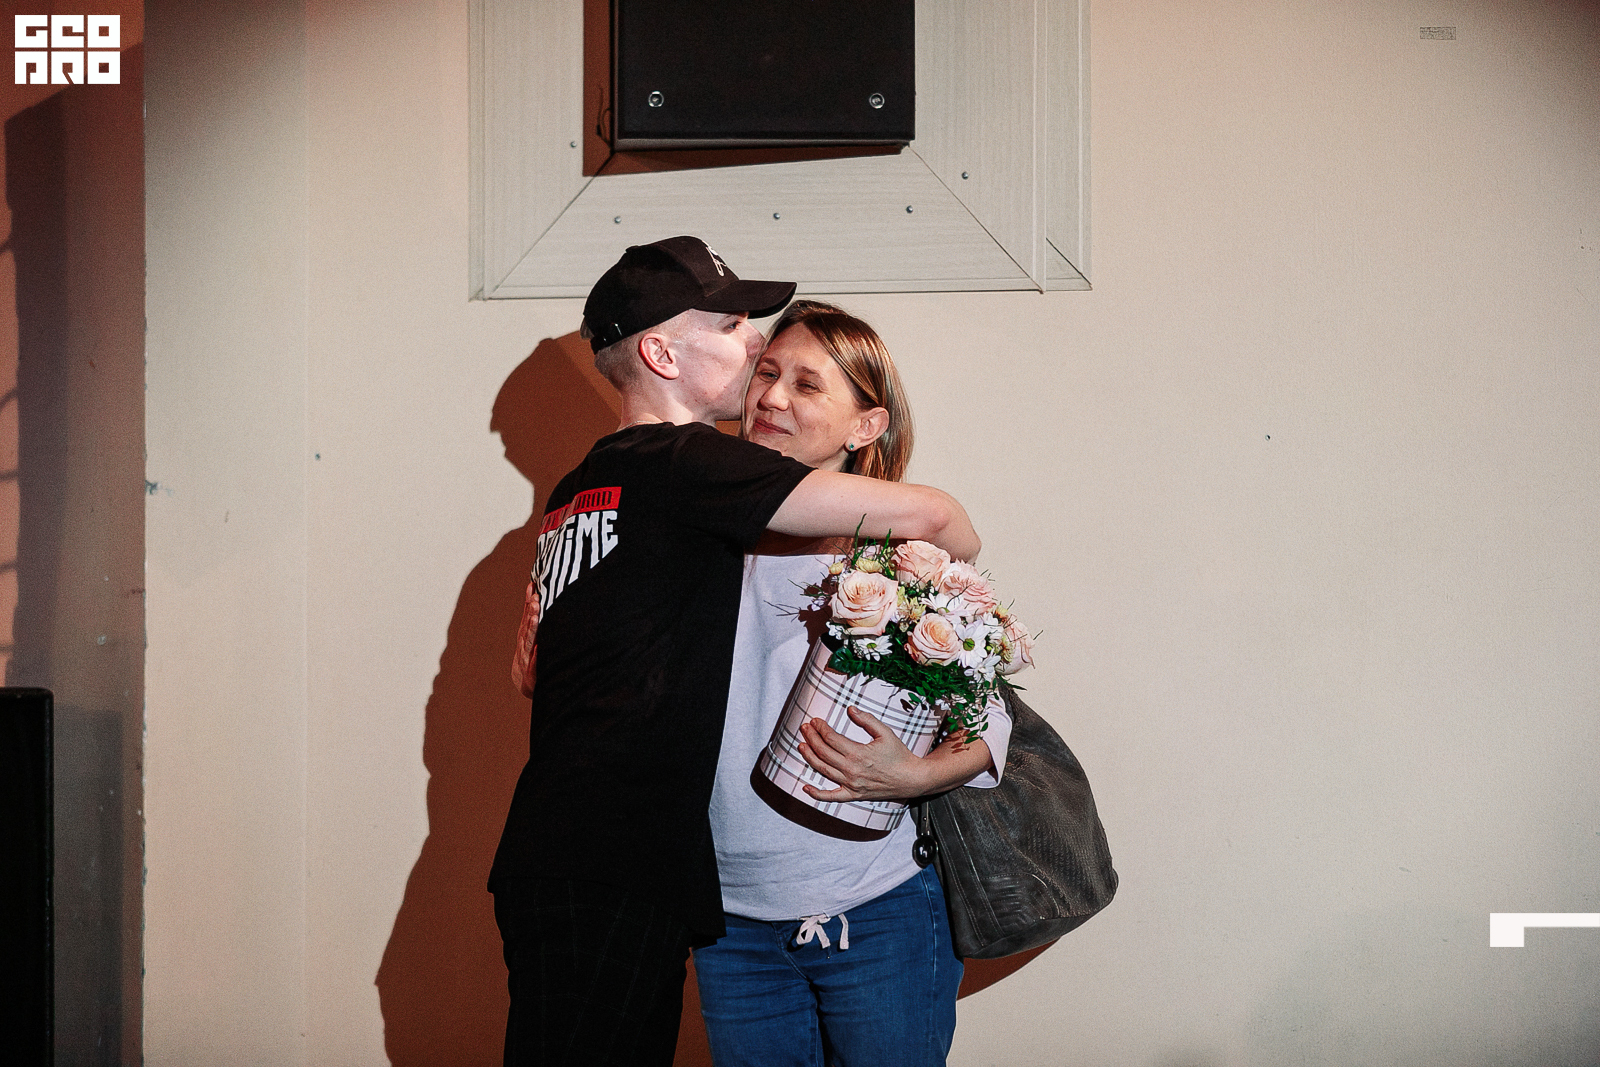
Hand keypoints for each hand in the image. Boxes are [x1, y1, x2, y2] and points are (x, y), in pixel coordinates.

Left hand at [798, 707, 931, 802]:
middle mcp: (851, 770)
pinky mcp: (854, 795)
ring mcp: (851, 784)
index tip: (815, 721)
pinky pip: (831, 796)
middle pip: (823, 752)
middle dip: (811, 738)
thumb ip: (867, 720)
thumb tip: (850, 709)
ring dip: (809, 757)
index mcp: (858, 753)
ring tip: (801, 745)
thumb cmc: (899, 755)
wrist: (911, 778)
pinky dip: (817, 794)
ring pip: (823, 770)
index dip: (820, 728)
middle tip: (805, 728)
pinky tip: (805, 788)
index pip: (831, 738)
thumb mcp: (885, 732)